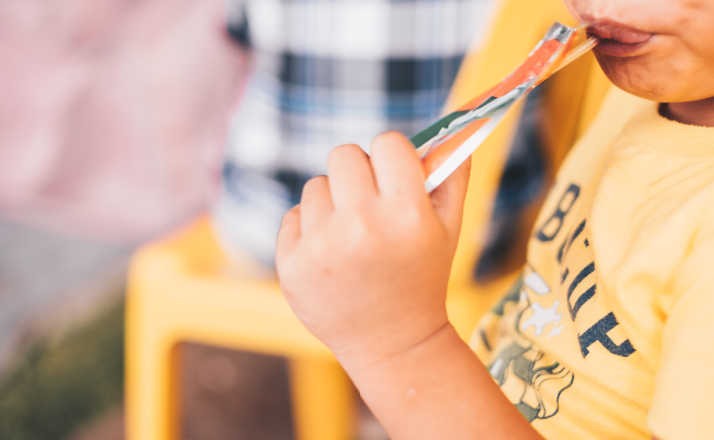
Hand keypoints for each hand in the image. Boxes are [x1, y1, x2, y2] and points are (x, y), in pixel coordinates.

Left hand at [275, 132, 469, 368]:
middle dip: (358, 171)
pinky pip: (294, 216)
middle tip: (368, 201)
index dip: (392, 157)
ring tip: (350, 237)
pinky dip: (309, 229)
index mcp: (406, 214)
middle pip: (344, 154)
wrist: (391, 343)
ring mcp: (321, 246)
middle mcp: (361, 226)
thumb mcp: (450, 230)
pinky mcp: (292, 263)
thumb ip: (453, 175)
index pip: (388, 143)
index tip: (393, 173)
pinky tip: (329, 256)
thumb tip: (453, 126)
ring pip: (316, 185)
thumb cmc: (422, 279)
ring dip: (332, 202)